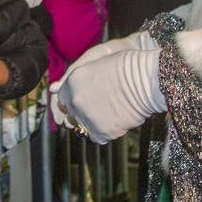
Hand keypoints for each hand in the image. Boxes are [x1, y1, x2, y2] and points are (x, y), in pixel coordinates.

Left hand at [50, 33, 164, 142]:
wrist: (145, 78)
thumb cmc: (126, 66)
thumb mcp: (95, 65)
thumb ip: (76, 78)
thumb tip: (55, 90)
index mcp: (71, 82)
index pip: (62, 99)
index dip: (72, 101)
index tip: (83, 100)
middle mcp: (75, 101)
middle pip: (71, 114)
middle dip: (81, 113)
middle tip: (99, 108)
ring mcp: (86, 118)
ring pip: (82, 127)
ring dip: (92, 123)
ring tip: (108, 114)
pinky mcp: (100, 132)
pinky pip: (97, 137)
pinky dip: (105, 132)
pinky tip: (116, 122)